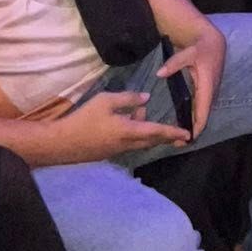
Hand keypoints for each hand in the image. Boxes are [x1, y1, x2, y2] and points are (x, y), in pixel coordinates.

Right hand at [48, 90, 188, 162]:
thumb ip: (127, 99)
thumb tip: (146, 98)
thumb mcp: (106, 101)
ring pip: (141, 142)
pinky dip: (138, 133)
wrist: (63, 143)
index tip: (188, 135)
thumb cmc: (85, 119)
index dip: (173, 132)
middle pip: (152, 141)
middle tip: (181, 136)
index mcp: (129, 131)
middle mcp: (127, 143)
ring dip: (149, 132)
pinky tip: (130, 120)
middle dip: (168, 137)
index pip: (157, 132)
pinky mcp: (110, 151)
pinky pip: (131, 143)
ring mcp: (118, 150)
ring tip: (143, 113)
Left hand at [157, 20, 225, 137]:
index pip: (203, 113)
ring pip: (202, 114)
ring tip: (178, 138)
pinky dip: (193, 118)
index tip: (187, 140)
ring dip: (193, 126)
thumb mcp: (188, 53)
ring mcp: (209, 93)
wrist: (213, 42)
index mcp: (207, 87)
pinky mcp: (206, 92)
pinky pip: (201, 109)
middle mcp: (210, 93)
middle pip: (203, 118)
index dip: (197, 127)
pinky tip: (182, 123)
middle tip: (176, 144)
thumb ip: (174, 63)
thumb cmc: (201, 48)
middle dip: (192, 131)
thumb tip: (160, 74)